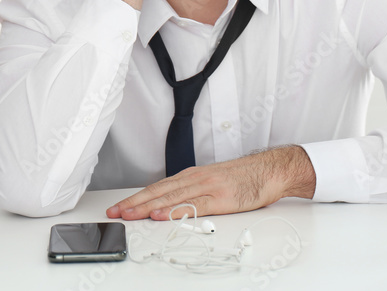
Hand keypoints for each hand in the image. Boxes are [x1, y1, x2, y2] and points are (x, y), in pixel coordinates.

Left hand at [106, 146, 316, 220]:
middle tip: (115, 213)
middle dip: (135, 203)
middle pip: (159, 192)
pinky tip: (160, 215)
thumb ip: (193, 191)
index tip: (120, 207)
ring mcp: (208, 188)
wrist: (270, 170)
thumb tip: (172, 204)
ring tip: (129, 215)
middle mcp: (197, 179)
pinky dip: (174, 211)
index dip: (137, 197)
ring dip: (147, 207)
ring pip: (171, 199)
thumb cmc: (245, 177)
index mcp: (193, 175)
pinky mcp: (221, 200)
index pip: (158, 187)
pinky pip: (193, 206)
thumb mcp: (214, 180)